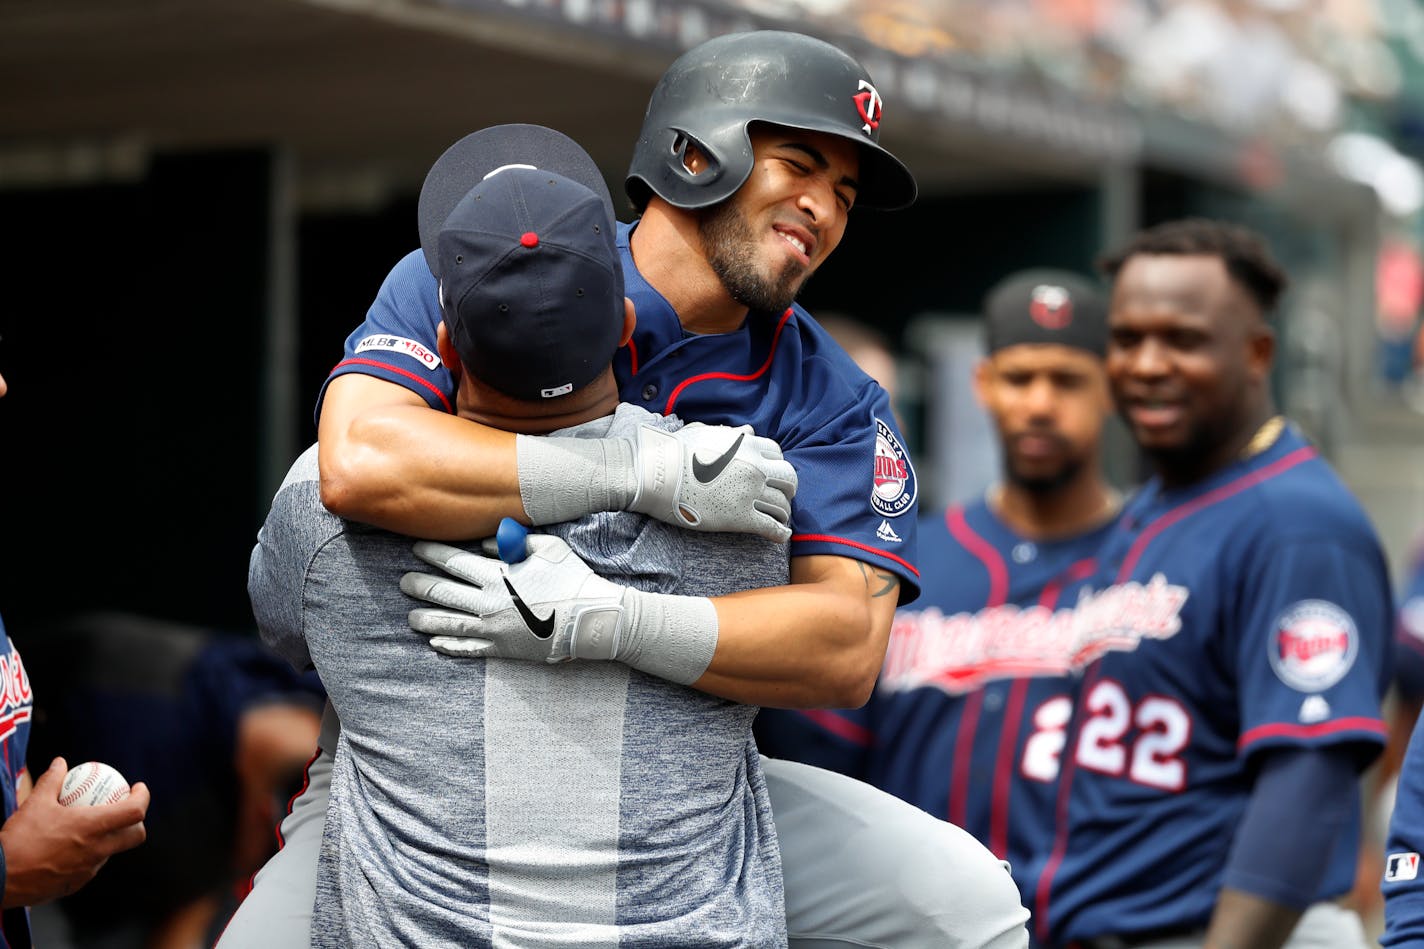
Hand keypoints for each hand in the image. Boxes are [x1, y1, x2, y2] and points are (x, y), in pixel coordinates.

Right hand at [1, 758, 149, 906]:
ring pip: (112, 853)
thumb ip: (51, 780)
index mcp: (92, 828)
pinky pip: (91, 868)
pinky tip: (73, 848)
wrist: (0, 878)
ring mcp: (87, 871)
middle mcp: (96, 851)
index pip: (135, 812)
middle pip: (135, 837)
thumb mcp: (35, 804)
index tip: (138, 788)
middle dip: (137, 822)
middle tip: (124, 810)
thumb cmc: (18, 840)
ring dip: (112, 839)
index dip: (143, 797)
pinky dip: (90, 855)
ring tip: (96, 828)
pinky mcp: (75, 885)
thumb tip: (60, 763)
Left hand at [403, 534, 718, 684]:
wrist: (590, 618)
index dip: (433, 555)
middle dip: (421, 586)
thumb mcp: (547, 548)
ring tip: (411, 617)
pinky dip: (450, 646)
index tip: (417, 550)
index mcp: (498, 575)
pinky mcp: (502, 649)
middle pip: (444, 593)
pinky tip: (435, 643)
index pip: (455, 563)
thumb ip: (514, 543)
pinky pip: (469, 648)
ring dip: (427, 619)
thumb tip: (487, 544)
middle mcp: (489, 602)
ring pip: (449, 624)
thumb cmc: (572, 577)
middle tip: (404, 582)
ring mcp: (493, 629)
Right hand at [629, 423, 795, 542]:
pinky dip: (780, 533)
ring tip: (779, 519)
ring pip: (781, 505)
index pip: (777, 454)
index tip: (770, 475)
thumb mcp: (704, 433)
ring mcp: (749, 492)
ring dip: (782, 513)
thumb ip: (729, 433)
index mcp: (746, 445)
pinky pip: (771, 527)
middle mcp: (754, 467)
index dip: (775, 466)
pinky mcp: (740, 517)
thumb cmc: (672, 452)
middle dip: (787, 488)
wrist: (655, 474)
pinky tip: (781, 536)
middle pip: (788, 478)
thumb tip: (747, 431)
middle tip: (781, 496)